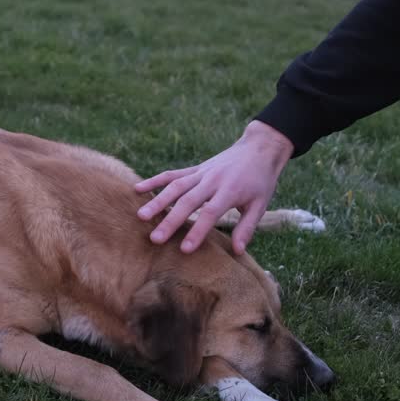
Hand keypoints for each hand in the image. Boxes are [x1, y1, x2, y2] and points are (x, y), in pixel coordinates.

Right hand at [135, 121, 292, 255]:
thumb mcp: (260, 204)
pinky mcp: (195, 168)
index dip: (197, 230)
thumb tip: (237, 251)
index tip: (184, 249)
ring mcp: (201, 173)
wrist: (259, 149)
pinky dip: (155, 180)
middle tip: (155, 239)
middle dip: (170, 221)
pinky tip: (138, 189)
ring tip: (141, 216)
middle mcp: (212, 180)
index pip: (210, 213)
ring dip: (157, 201)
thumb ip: (247, 227)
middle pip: (188, 201)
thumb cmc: (261, 181)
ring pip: (175, 186)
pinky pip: (172, 174)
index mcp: (230, 191)